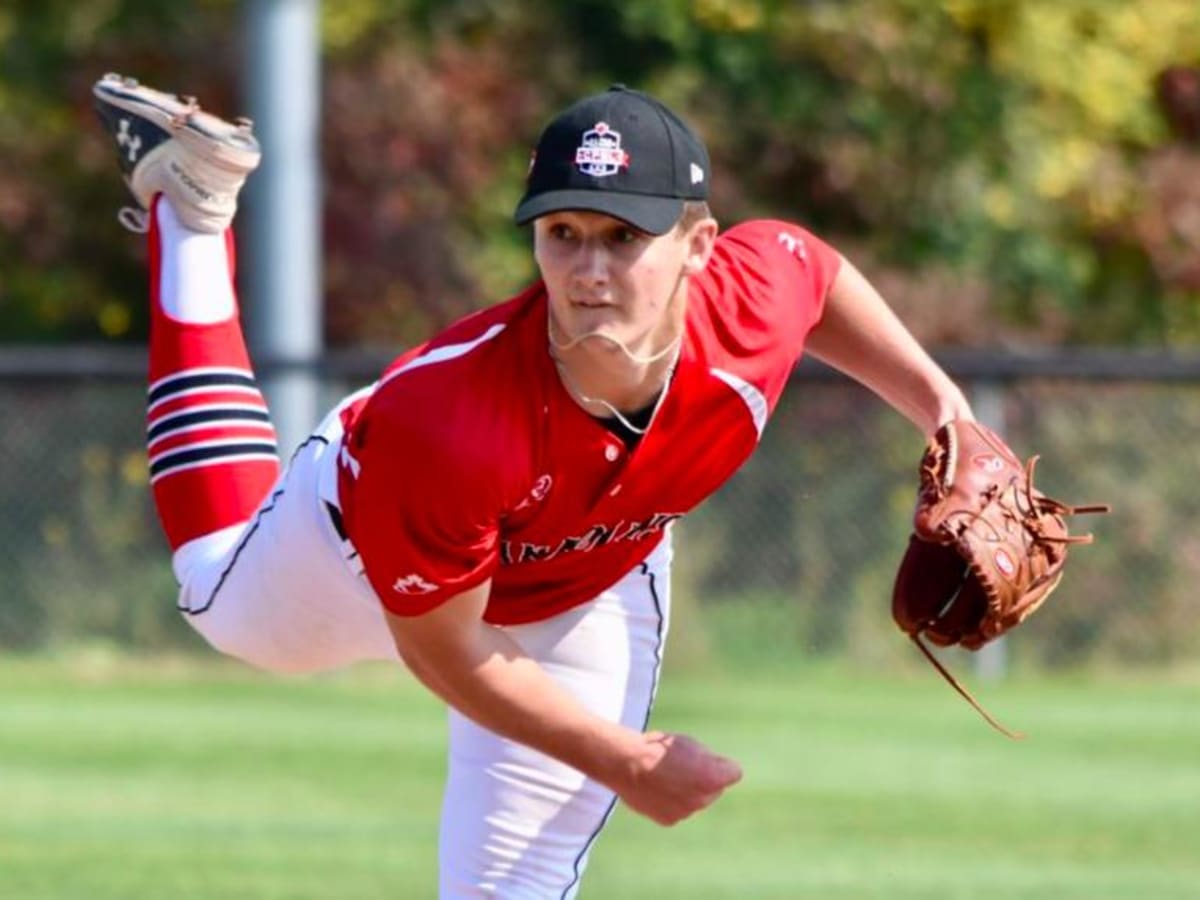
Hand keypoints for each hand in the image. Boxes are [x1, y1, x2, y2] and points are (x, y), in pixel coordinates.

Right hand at [611, 731, 742, 825]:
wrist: (627, 764)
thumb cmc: (657, 748)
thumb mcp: (689, 744)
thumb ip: (710, 759)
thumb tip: (721, 769)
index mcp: (713, 777)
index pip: (733, 772)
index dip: (721, 764)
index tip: (707, 759)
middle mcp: (703, 799)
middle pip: (714, 789)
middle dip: (704, 780)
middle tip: (681, 766)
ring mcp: (686, 812)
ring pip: (695, 801)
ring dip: (687, 791)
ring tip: (664, 776)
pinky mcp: (670, 820)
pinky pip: (678, 810)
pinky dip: (671, 802)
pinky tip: (656, 788)